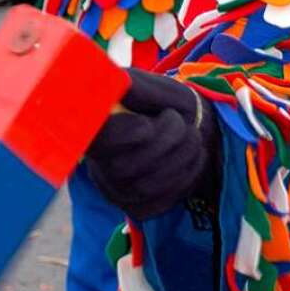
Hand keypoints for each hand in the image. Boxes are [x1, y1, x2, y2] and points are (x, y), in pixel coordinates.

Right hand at [86, 69, 219, 220]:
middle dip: (165, 142)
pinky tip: (192, 158)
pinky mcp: (137, 207)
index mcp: (97, 130)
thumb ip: (134, 88)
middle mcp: (99, 165)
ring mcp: (116, 190)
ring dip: (181, 156)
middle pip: (124, 167)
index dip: (123, 135)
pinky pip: (161, 201)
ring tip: (193, 137)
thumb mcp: (153, 88)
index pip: (97, 140)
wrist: (191, 127)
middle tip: (183, 124)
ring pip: (147, 185)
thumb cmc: (166, 104)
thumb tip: (116, 83)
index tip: (147, 125)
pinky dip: (186, 176)